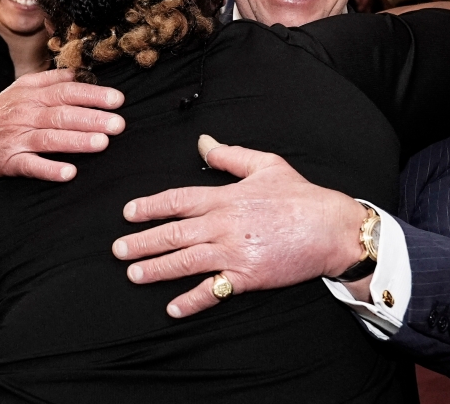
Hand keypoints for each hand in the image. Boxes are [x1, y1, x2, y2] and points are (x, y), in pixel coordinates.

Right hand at [0, 68, 125, 184]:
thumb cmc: (0, 112)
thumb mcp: (22, 88)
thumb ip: (52, 80)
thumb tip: (80, 73)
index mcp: (33, 95)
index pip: (66, 91)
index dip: (93, 94)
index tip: (117, 100)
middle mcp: (26, 114)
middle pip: (62, 114)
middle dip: (92, 118)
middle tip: (118, 124)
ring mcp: (17, 138)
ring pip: (50, 138)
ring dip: (77, 141)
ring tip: (102, 143)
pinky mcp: (10, 161)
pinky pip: (31, 165)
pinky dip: (49, 169)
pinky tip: (69, 172)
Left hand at [112, 135, 367, 317]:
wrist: (332, 228)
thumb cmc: (300, 195)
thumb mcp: (265, 164)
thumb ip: (228, 155)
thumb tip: (202, 143)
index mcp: (225, 197)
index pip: (177, 200)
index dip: (150, 206)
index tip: (128, 213)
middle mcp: (224, 225)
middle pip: (173, 233)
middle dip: (142, 242)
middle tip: (118, 249)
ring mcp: (234, 253)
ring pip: (185, 261)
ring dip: (156, 269)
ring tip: (134, 274)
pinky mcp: (247, 277)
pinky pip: (212, 291)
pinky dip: (191, 300)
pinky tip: (172, 307)